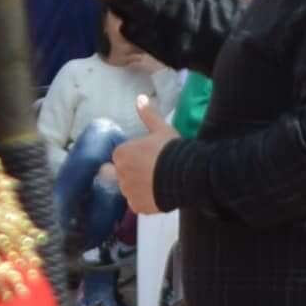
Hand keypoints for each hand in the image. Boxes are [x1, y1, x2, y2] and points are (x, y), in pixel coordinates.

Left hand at [111, 96, 172, 213]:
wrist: (185, 175)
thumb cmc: (171, 149)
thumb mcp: (161, 129)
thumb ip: (148, 114)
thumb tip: (140, 97)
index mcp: (121, 154)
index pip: (123, 156)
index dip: (137, 156)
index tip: (150, 156)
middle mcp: (119, 174)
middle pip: (124, 173)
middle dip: (136, 172)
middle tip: (155, 170)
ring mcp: (128, 192)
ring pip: (130, 189)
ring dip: (140, 187)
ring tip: (158, 182)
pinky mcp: (136, 207)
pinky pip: (138, 203)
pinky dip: (146, 200)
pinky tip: (158, 193)